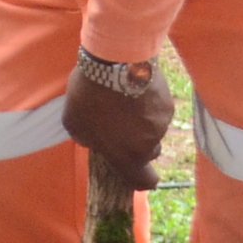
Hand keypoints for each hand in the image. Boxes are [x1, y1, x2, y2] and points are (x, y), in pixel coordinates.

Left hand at [64, 59, 177, 192]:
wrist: (114, 61)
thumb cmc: (89, 95)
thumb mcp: (74, 124)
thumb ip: (87, 140)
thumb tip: (93, 141)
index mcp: (127, 157)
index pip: (143, 181)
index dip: (143, 180)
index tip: (140, 174)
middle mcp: (149, 144)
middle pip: (149, 152)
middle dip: (138, 143)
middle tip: (121, 126)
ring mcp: (161, 123)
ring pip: (154, 129)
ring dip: (143, 121)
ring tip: (124, 100)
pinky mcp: (168, 102)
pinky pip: (159, 110)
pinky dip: (149, 104)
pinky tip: (134, 88)